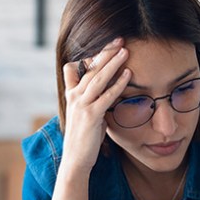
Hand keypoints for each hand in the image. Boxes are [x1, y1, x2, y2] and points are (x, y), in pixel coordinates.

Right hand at [61, 38, 130, 172]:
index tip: (105, 47)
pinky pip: (106, 96)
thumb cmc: (84, 138)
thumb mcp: (87, 115)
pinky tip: (128, 75)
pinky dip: (118, 84)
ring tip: (125, 50)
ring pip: (97, 78)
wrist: (76, 160)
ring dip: (112, 63)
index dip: (89, 56)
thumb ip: (94, 101)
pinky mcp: (91, 116)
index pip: (74, 68)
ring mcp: (81, 105)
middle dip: (105, 52)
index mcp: (71, 94)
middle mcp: (74, 96)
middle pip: (89, 68)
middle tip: (119, 40)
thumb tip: (107, 92)